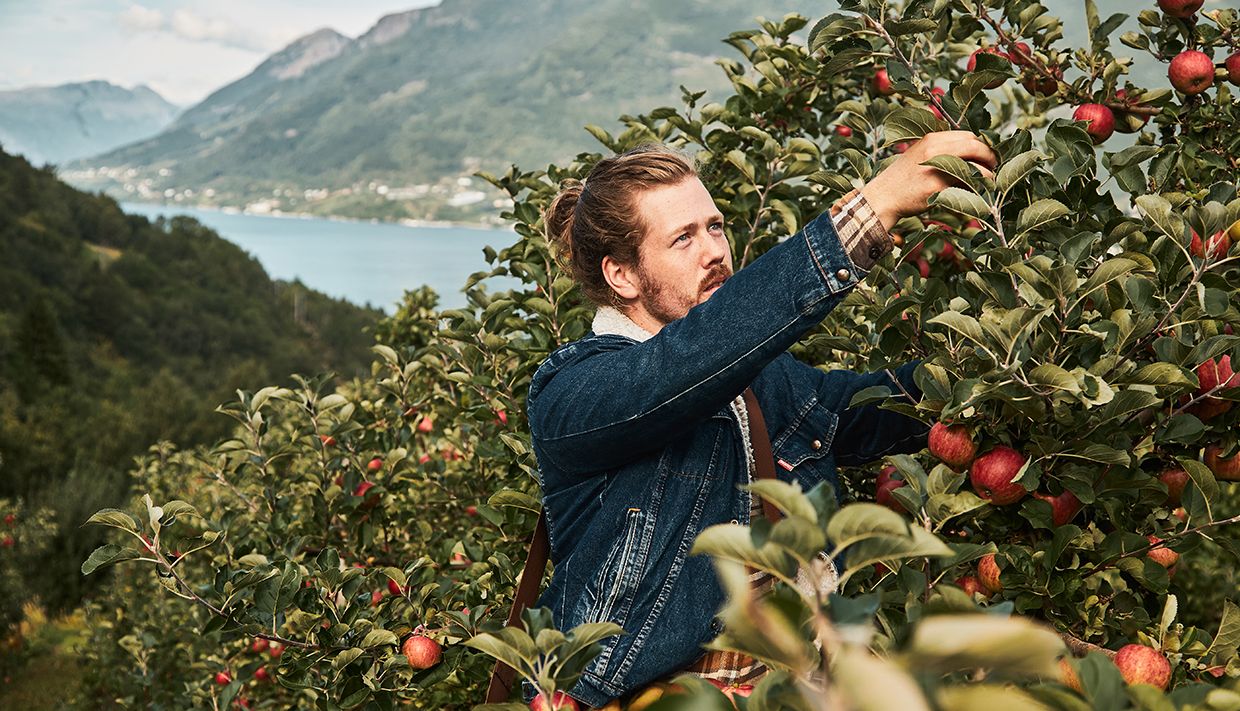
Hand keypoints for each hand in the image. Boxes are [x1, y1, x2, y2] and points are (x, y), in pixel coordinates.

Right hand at [858, 131, 997, 231]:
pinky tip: (979, 194)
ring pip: (975, 165)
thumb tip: (972, 154)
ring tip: (990, 182)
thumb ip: (942, 151)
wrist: (882, 197)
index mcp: (931, 139)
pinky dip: (977, 189)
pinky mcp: (937, 186)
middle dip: (989, 156)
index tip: (986, 157)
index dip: (982, 146)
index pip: (968, 136)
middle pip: (975, 145)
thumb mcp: (920, 155)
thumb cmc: (902, 180)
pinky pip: (966, 185)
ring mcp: (936, 167)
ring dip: (988, 174)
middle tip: (993, 168)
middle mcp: (935, 149)